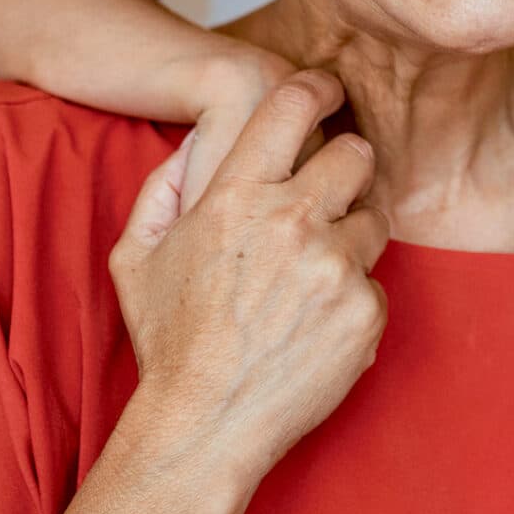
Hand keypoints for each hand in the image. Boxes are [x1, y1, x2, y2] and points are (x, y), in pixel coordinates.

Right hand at [108, 70, 392, 491]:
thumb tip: (197, 141)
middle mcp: (294, 221)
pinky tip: (313, 323)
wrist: (204, 424)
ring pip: (373, 218)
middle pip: (356, 153)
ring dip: (350, 236)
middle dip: (344, 169)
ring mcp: (336, 266)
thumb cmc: (169, 339)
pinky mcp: (366, 310)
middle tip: (326, 194)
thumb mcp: (137, 255)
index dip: (318, 89)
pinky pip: (376, 281)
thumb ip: (164, 187)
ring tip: (310, 275)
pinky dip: (352, 297)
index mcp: (237, 195)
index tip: (328, 92)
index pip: (294, 104)